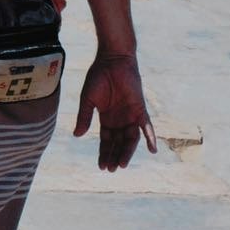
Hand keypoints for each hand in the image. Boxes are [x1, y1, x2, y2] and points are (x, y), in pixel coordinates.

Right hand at [77, 49, 149, 171]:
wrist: (112, 59)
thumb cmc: (98, 76)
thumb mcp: (88, 100)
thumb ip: (84, 117)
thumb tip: (77, 135)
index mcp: (106, 118)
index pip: (106, 140)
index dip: (104, 153)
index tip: (101, 167)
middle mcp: (120, 119)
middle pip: (118, 143)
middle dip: (114, 156)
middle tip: (110, 169)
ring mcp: (130, 115)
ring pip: (131, 138)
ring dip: (127, 151)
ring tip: (121, 164)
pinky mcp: (140, 109)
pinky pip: (146, 126)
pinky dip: (150, 137)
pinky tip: (153, 150)